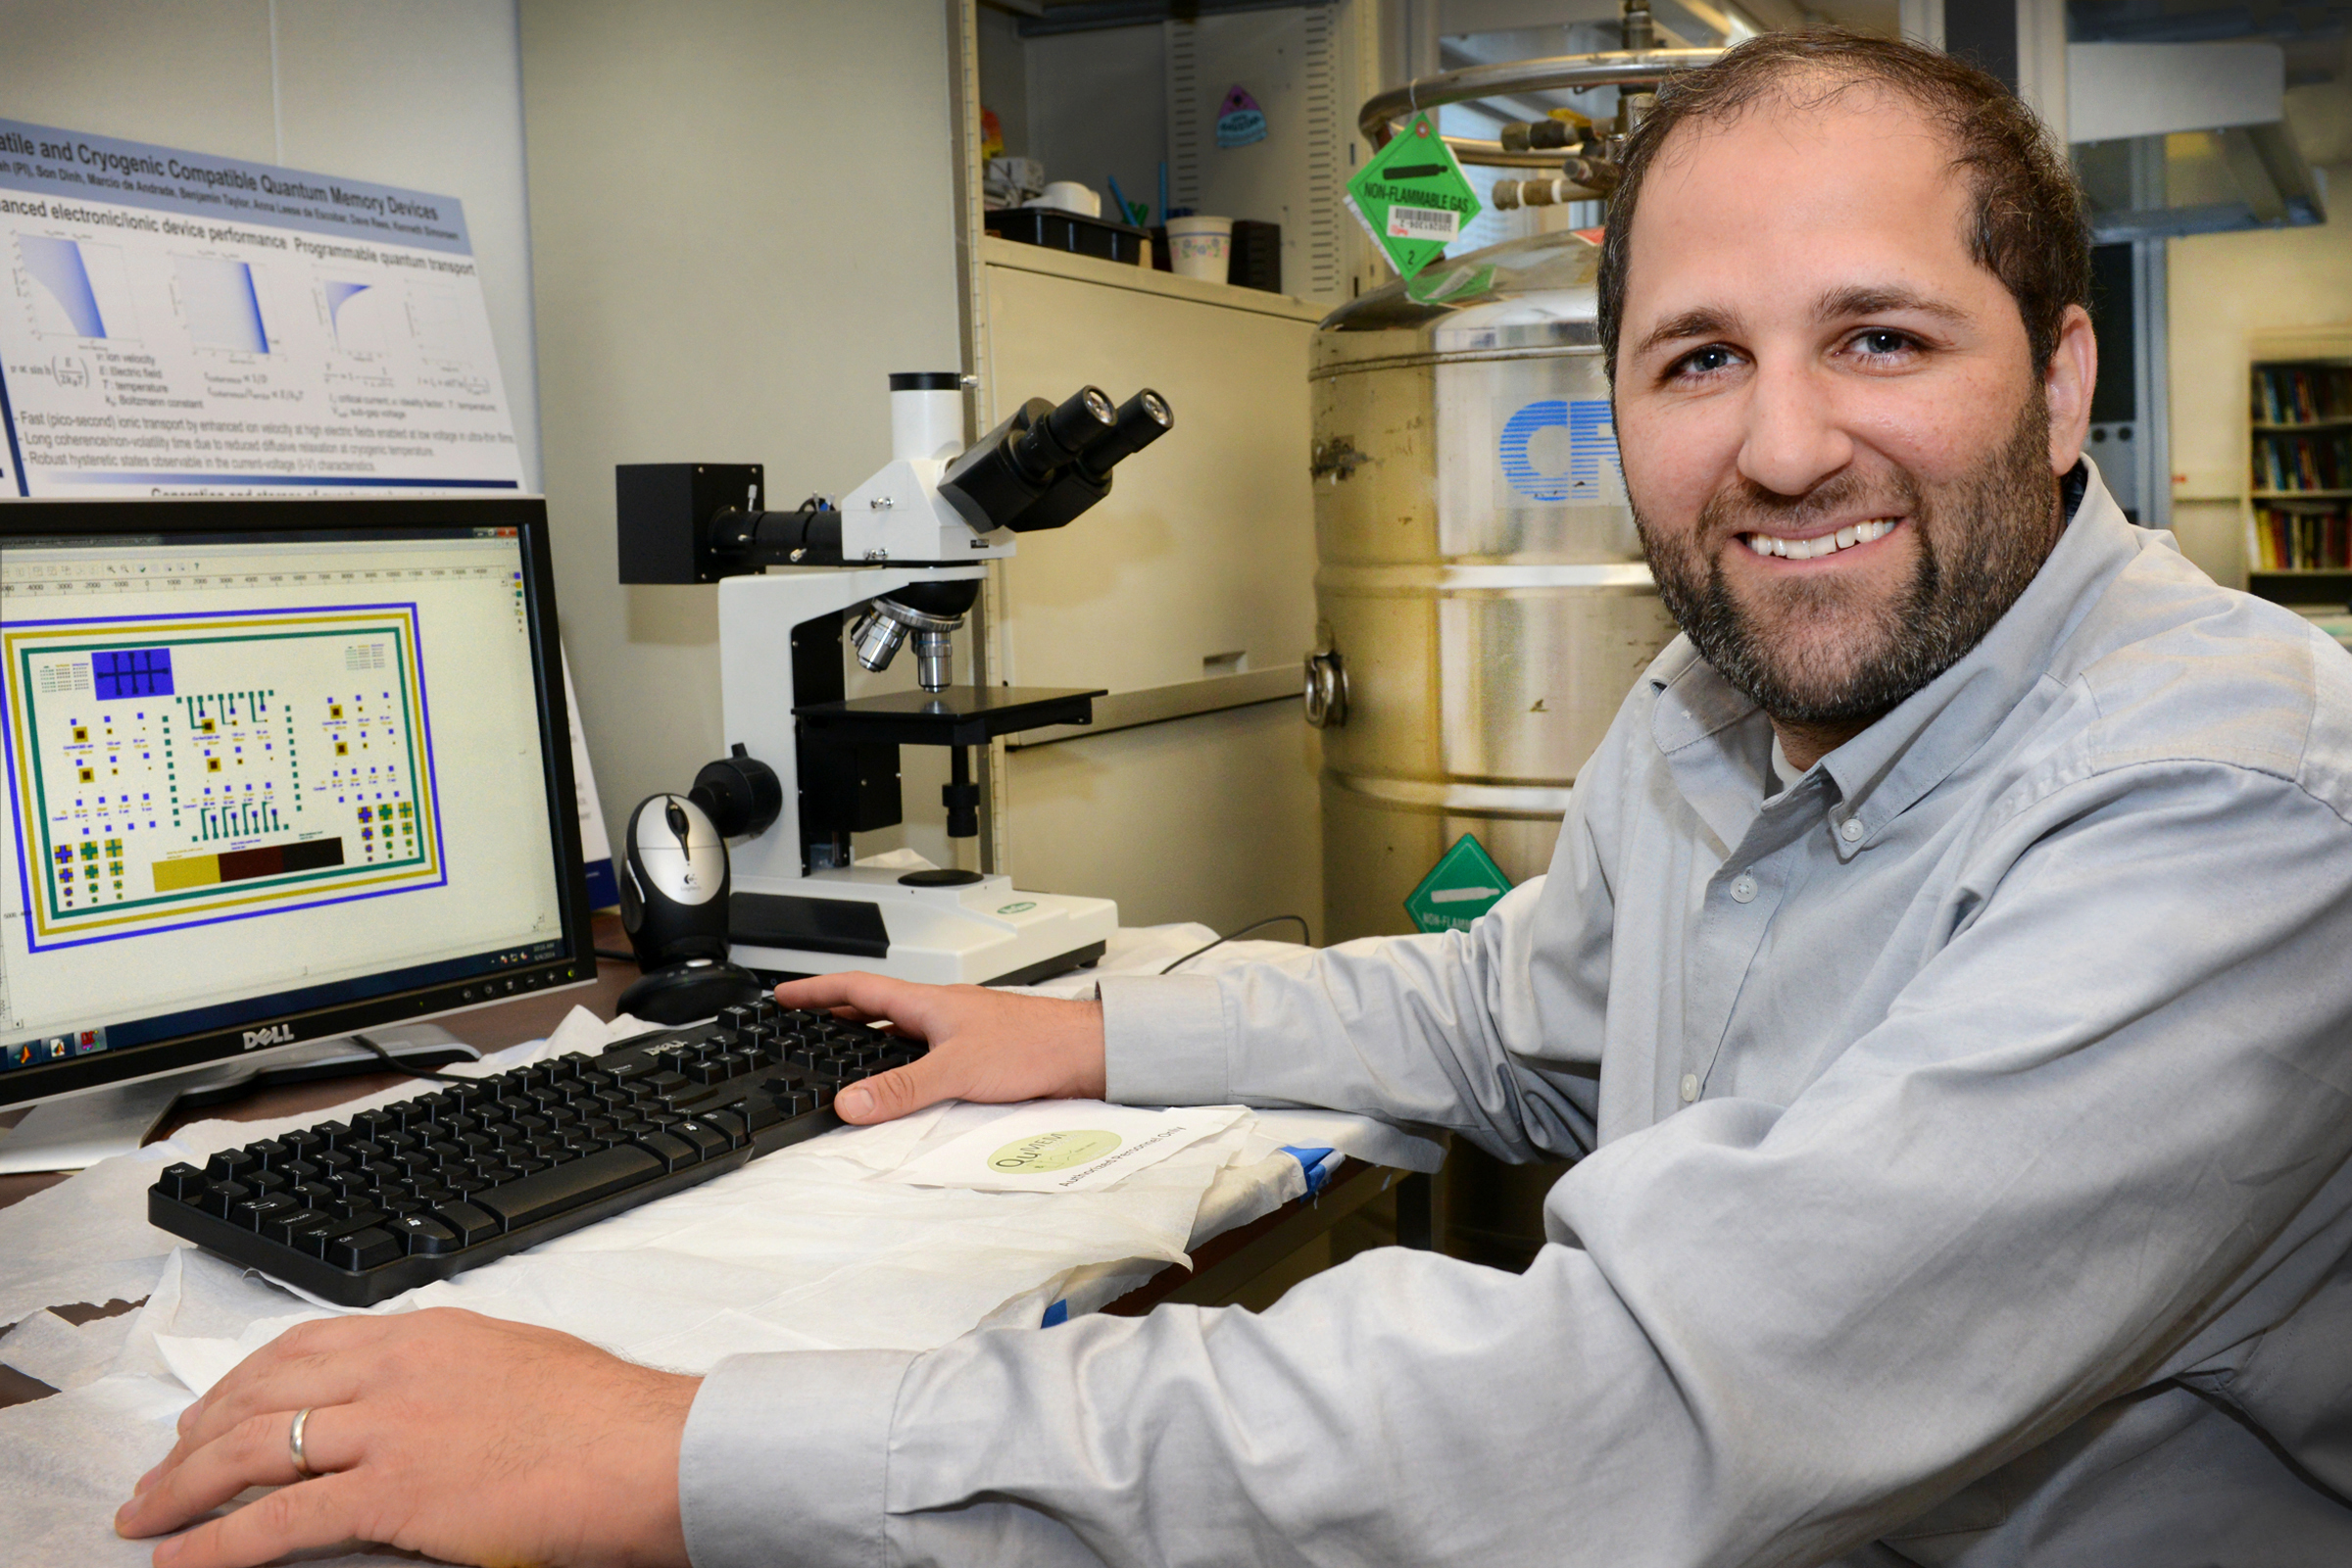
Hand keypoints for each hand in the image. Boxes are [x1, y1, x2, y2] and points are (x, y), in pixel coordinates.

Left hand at [115, 1308, 695, 1567]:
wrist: (646, 1452)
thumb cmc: (609, 1422)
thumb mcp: (523, 1368)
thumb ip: (460, 1379)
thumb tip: (429, 1407)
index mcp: (431, 1335)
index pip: (306, 1347)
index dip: (244, 1383)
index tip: (213, 1412)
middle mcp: (398, 1369)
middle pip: (262, 1392)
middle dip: (195, 1434)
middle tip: (161, 1470)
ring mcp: (390, 1428)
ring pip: (252, 1449)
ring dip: (184, 1487)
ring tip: (148, 1518)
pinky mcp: (392, 1492)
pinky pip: (277, 1520)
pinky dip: (217, 1543)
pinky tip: (184, 1560)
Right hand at [774, 972, 1105, 1123]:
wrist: (1084, 1052)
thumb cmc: (1033, 1045)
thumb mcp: (957, 1070)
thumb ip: (902, 1089)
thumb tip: (851, 1102)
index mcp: (927, 1001)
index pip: (858, 987)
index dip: (817, 990)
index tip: (783, 995)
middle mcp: (939, 1010)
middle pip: (873, 1006)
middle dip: (833, 1014)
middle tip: (800, 1023)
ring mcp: (957, 1029)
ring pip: (898, 1030)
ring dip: (865, 1038)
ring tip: (836, 1053)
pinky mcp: (975, 1051)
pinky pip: (922, 1052)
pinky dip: (899, 1062)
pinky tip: (899, 1081)